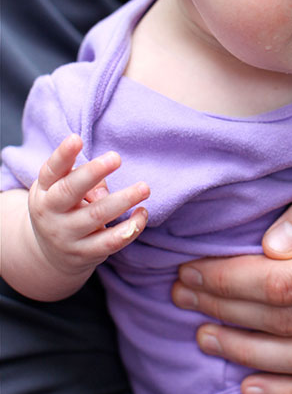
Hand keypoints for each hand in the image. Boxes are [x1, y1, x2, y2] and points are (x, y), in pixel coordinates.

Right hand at [28, 134, 148, 282]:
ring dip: (123, 200)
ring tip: (144, 187)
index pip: (51, 170)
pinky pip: (110, 242)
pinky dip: (130, 228)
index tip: (77, 138)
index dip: (63, 154)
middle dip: (92, 173)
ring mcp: (66, 236)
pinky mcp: (85, 254)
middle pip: (69, 191)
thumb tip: (104, 193)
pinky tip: (143, 212)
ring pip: (95, 216)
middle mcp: (51, 213)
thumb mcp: (62, 189)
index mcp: (45, 190)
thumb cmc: (64, 208)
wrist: (50, 254)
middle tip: (116, 157)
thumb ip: (83, 180)